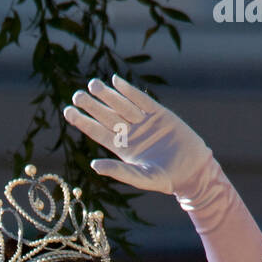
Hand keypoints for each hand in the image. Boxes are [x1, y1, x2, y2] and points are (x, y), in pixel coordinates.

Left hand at [63, 75, 214, 199]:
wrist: (193, 171)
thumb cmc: (165, 180)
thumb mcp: (140, 178)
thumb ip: (118, 171)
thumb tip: (93, 165)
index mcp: (122, 149)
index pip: (98, 132)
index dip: (83, 121)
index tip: (68, 111)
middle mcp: (130, 133)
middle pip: (106, 116)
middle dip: (92, 105)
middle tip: (77, 95)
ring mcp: (144, 122)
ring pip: (121, 105)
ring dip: (108, 95)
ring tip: (93, 84)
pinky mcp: (160, 114)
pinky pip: (141, 100)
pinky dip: (130, 90)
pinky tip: (116, 81)